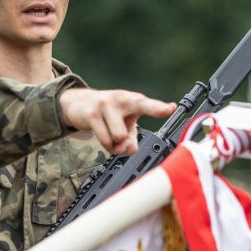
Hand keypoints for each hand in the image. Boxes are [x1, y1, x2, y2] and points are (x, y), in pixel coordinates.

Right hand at [59, 88, 175, 154]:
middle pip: (127, 133)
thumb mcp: (126, 124)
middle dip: (125, 141)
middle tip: (122, 136)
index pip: (149, 105)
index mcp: (134, 101)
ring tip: (110, 133)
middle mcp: (121, 100)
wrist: (79, 102)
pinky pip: (104, 139)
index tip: (172, 108)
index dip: (160, 108)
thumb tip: (129, 150)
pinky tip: (102, 134)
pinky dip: (105, 144)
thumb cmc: (110, 113)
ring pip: (116, 138)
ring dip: (114, 143)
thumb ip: (132, 139)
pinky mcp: (91, 114)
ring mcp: (105, 105)